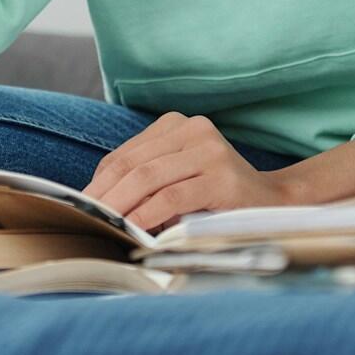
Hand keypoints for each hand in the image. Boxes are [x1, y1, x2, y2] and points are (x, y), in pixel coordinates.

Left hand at [82, 112, 291, 233]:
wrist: (274, 204)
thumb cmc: (215, 197)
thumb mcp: (177, 178)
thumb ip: (144, 180)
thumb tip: (96, 200)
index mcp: (177, 124)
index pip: (126, 154)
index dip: (99, 181)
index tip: (79, 205)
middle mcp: (193, 129)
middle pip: (134, 164)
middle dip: (104, 194)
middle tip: (84, 219)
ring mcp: (210, 150)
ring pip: (149, 178)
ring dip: (121, 205)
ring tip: (104, 226)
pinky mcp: (222, 176)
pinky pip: (172, 196)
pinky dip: (148, 214)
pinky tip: (134, 229)